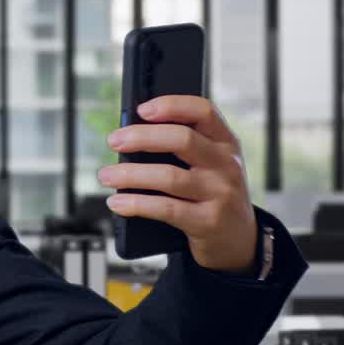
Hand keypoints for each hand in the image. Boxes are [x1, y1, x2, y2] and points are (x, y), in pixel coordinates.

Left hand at [97, 95, 257, 273]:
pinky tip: (117, 202)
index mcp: (225, 142)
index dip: (171, 105)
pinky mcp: (209, 222)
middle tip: (114, 141)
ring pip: (169, 176)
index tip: (141, 110)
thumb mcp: (209, 164)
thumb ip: (181, 147)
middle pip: (183, 140)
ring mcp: (221, 194)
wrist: (237, 239)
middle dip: (142, 137)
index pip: (203, 111)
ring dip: (130, 174)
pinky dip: (136, 204)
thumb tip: (129, 136)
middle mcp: (227, 164)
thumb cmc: (211, 193)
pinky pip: (166, 209)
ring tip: (105, 175)